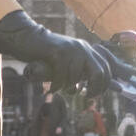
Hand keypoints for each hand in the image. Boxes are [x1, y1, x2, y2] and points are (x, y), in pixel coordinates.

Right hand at [0, 12, 122, 95]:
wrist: (29, 39)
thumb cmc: (46, 55)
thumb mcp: (66, 63)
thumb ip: (76, 73)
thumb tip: (82, 91)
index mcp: (87, 50)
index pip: (106, 69)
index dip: (104, 85)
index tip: (93, 95)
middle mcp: (82, 48)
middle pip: (99, 73)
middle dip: (95, 89)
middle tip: (86, 96)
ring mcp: (71, 49)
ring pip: (77, 76)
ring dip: (68, 86)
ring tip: (59, 87)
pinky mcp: (58, 51)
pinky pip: (62, 75)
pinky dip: (57, 85)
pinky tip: (52, 88)